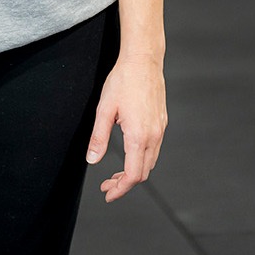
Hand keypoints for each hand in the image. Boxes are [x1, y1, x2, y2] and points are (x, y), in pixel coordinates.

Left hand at [85, 54, 166, 201]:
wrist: (143, 60)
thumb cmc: (123, 80)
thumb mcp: (104, 109)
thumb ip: (99, 137)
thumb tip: (92, 161)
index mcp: (139, 135)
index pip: (133, 175)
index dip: (120, 189)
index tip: (108, 194)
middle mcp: (154, 135)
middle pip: (143, 173)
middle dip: (125, 184)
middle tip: (107, 185)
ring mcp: (160, 129)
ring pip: (150, 162)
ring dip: (134, 172)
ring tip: (115, 173)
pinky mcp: (162, 122)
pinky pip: (154, 149)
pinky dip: (141, 159)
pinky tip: (128, 153)